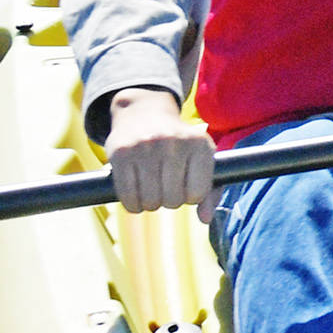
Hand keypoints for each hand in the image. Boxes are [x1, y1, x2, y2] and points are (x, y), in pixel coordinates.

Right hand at [103, 87, 215, 212]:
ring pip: (150, 202)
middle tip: (165, 186)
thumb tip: (205, 219)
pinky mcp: (122, 153)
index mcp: (201, 145)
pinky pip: (127, 198)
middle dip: (169, 200)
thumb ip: (211, 191)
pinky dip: (132, 204)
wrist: (144, 113)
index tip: (186, 185)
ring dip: (150, 204)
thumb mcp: (201, 160)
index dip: (191, 196)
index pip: (197, 194)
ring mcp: (146, 147)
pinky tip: (136, 192)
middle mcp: (175, 143)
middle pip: (173, 201)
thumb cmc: (179, 146)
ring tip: (152, 188)